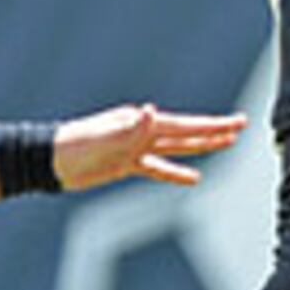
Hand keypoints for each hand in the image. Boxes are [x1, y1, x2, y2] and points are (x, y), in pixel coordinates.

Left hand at [51, 104, 246, 188]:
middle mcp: (142, 131)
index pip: (186, 124)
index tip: (237, 123)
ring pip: (176, 148)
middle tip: (240, 127)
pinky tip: (193, 178)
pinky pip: (158, 168)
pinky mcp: (126, 164)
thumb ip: (131, 127)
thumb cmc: (73, 147)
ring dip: (201, 146)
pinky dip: (175, 172)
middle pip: (187, 132)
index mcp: (141, 123)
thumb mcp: (104, 137)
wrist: (48, 160)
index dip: (213, 125)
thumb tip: (152, 112)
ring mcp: (135, 148)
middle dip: (215, 130)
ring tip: (225, 145)